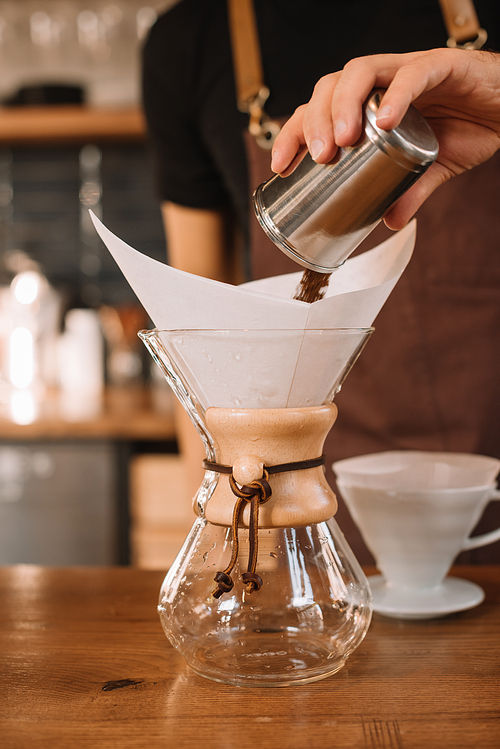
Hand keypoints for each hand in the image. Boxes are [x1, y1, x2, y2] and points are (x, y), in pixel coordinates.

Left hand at [271, 49, 499, 229]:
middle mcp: (381, 81)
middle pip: (330, 86)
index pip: (319, 109)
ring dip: (343, 105)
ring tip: (340, 141)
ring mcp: (407, 70)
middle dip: (314, 121)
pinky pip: (413, 74)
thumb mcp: (431, 166)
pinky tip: (387, 119)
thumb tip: (390, 221)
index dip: (295, 133)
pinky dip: (397, 94)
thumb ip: (410, 190)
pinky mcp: (441, 66)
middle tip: (315, 158)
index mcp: (370, 104)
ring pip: (361, 71)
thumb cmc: (466, 126)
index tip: (280, 166)